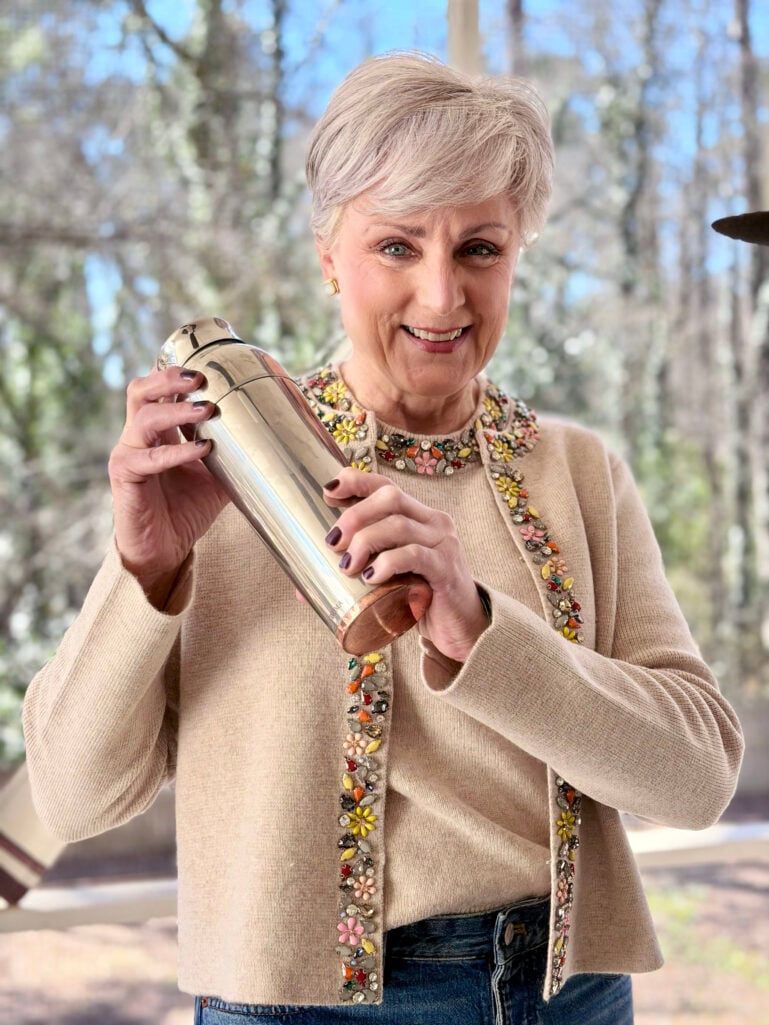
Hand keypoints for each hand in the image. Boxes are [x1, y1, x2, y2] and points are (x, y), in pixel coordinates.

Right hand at [107, 367, 228, 606]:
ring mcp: (128, 452)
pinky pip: (147, 458)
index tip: (211, 364)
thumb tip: (277, 437)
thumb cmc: (188, 509)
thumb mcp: (219, 475)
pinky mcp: (124, 476)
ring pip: (144, 417)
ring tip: (207, 409)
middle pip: (142, 390)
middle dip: (170, 378)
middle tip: (201, 377)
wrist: (165, 549)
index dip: (179, 372)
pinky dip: (176, 451)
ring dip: (177, 410)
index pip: (161, 388)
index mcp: (159, 428)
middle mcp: (138, 435)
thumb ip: (236, 453)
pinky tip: (201, 449)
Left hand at [323, 468, 487, 661]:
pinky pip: (416, 555)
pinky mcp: (446, 569)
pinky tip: (371, 576)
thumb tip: (301, 591)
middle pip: (390, 497)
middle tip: (332, 542)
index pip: (386, 486)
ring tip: (346, 566)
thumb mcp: (387, 579)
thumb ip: (355, 576)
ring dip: (365, 541)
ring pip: (399, 525)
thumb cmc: (419, 599)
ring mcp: (443, 544)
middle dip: (355, 514)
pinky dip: (389, 562)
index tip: (327, 492)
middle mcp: (433, 522)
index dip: (356, 481)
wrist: (460, 630)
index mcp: (418, 516)